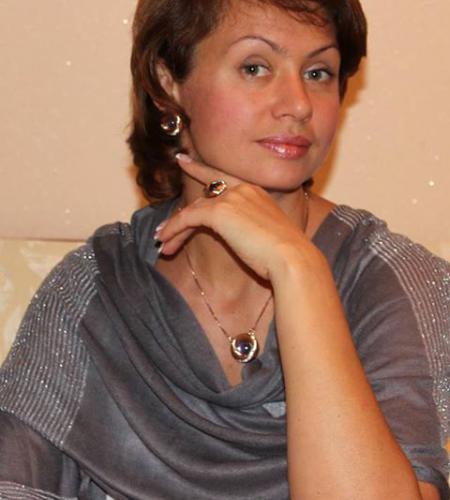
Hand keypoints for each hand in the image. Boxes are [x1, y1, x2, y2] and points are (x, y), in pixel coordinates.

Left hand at [155, 154, 314, 280]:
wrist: (292, 257)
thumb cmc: (286, 254)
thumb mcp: (269, 234)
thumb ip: (253, 228)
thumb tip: (243, 237)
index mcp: (256, 190)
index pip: (223, 177)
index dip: (200, 169)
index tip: (184, 161)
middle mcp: (242, 189)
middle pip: (203, 197)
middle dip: (181, 212)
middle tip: (161, 223)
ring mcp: (231, 198)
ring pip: (192, 209)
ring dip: (174, 227)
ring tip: (161, 242)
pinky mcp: (219, 212)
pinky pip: (187, 218)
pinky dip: (173, 229)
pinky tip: (164, 242)